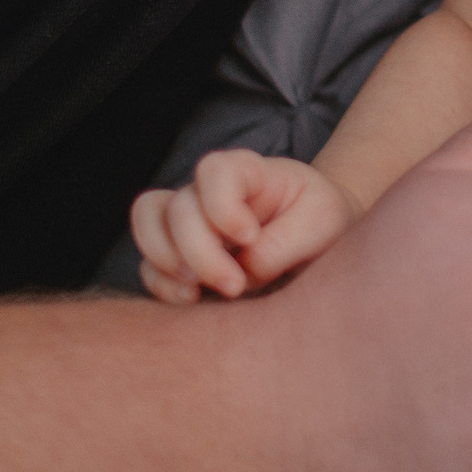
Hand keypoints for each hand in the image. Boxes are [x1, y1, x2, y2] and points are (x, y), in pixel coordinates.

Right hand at [131, 150, 356, 302]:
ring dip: (167, 263)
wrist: (318, 240)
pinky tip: (191, 301)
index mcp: (248, 170)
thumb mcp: (323, 221)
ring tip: (199, 292)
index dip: (222, 206)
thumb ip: (284, 242)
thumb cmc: (322, 220)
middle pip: (178, 208)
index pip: (214, 170)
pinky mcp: (179, 255)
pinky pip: (149, 265)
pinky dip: (161, 285)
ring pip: (149, 225)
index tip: (250, 237)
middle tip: (235, 285)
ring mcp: (189, 221)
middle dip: (200, 252)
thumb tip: (243, 267)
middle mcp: (209, 191)